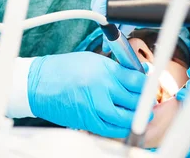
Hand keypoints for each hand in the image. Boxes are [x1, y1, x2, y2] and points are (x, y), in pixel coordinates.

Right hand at [28, 51, 147, 137]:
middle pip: (134, 100)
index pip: (136, 80)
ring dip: (136, 118)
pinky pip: (110, 129)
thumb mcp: (92, 60)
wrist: (40, 82)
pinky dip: (121, 129)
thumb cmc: (65, 69)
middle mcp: (102, 87)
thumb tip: (136, 75)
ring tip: (142, 116)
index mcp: (104, 69)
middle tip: (149, 104)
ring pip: (125, 118)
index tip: (150, 87)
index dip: (147, 85)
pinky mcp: (87, 120)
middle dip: (145, 104)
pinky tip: (125, 125)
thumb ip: (115, 69)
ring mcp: (94, 106)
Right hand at [92, 0, 167, 48]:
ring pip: (95, 0)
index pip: (103, 14)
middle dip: (104, 18)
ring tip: (117, 3)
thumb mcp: (142, 1)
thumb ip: (129, 19)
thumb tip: (119, 34)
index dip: (107, 26)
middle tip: (113, 24)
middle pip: (96, 8)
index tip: (111, 34)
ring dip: (103, 6)